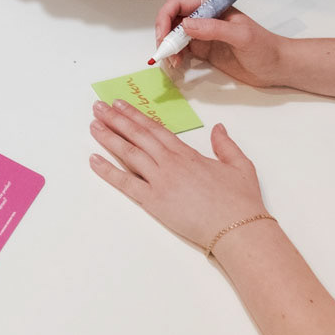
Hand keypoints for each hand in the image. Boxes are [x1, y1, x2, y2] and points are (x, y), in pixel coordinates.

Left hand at [88, 101, 267, 249]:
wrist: (237, 228)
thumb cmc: (241, 200)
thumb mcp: (240, 166)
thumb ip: (226, 145)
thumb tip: (219, 128)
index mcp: (187, 154)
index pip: (155, 129)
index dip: (136, 115)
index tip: (120, 105)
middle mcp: (169, 163)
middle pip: (137, 136)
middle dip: (115, 119)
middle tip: (98, 107)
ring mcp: (160, 181)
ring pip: (128, 153)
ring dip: (109, 138)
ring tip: (93, 125)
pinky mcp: (153, 202)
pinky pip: (125, 183)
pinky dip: (107, 171)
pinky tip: (93, 160)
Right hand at [155, 0, 284, 85]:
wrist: (278, 67)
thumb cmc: (265, 48)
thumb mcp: (241, 36)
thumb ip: (214, 29)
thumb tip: (185, 25)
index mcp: (213, 7)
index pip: (179, 3)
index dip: (166, 16)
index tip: (164, 34)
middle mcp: (205, 18)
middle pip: (172, 19)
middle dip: (163, 33)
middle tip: (165, 51)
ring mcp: (203, 35)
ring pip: (174, 35)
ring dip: (168, 46)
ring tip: (173, 61)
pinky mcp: (204, 50)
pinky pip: (182, 49)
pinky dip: (175, 55)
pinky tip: (178, 64)